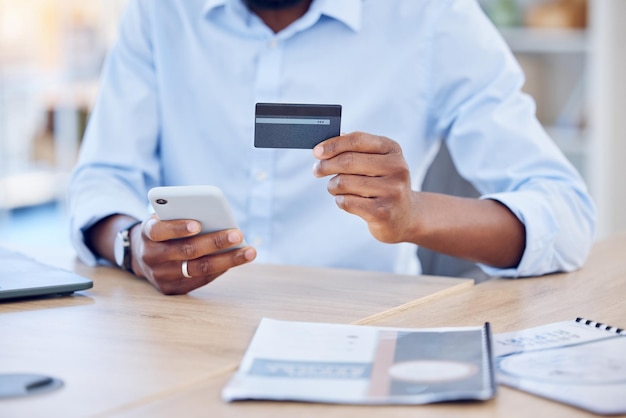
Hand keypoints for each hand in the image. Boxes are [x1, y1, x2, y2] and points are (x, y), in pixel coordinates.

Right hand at [130, 215, 255, 294]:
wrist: (141, 255)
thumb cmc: (163, 230)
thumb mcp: (165, 218)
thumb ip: (182, 215)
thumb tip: (217, 219)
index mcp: (148, 234)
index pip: (160, 230)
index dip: (178, 228)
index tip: (198, 224)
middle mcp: (152, 256)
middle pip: (187, 251)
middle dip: (215, 242)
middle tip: (237, 234)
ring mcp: (161, 276)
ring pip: (198, 269)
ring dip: (227, 260)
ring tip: (248, 252)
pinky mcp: (171, 289)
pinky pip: (200, 280)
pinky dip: (220, 269)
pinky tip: (236, 260)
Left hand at [312, 131, 416, 243]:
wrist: (405, 217)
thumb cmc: (384, 184)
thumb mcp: (379, 161)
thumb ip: (357, 149)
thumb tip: (327, 143)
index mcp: (393, 150)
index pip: (357, 140)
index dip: (333, 144)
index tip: (317, 151)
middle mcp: (396, 168)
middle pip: (348, 161)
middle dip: (326, 165)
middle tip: (317, 170)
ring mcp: (391, 191)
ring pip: (344, 182)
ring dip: (333, 186)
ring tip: (335, 188)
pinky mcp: (383, 212)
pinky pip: (347, 202)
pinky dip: (340, 200)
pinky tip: (345, 200)